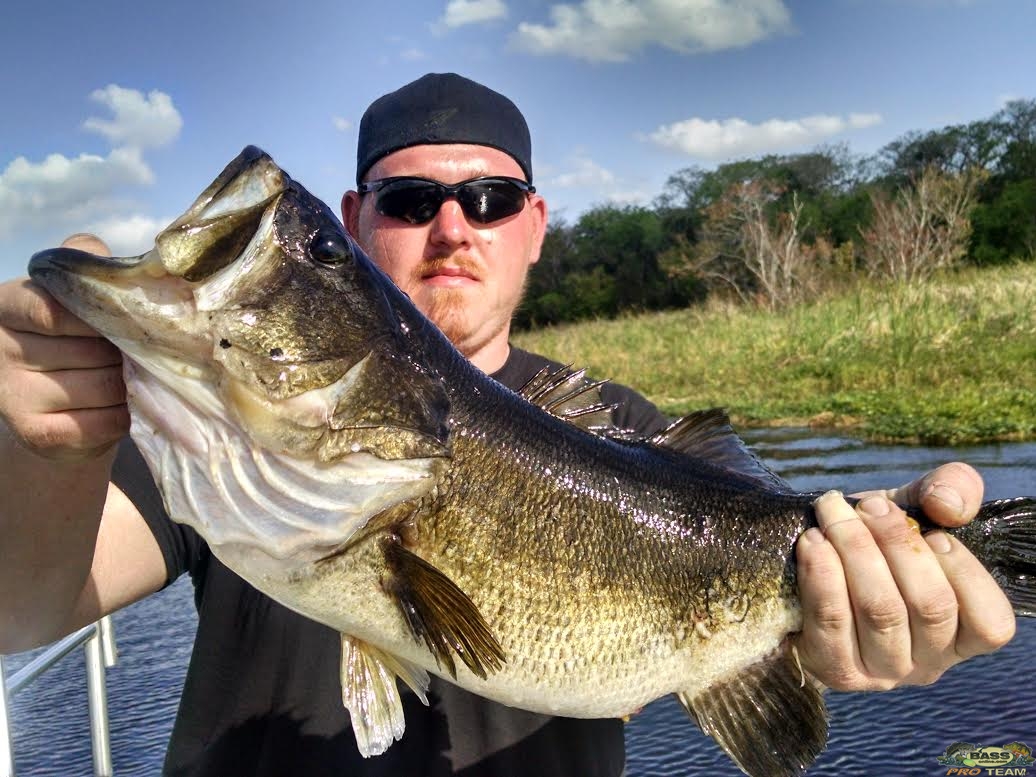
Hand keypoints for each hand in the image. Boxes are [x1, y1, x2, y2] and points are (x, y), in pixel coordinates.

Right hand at [0, 277, 128, 459]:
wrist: (59, 408)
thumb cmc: (75, 339)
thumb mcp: (73, 295)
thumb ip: (85, 265)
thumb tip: (108, 256)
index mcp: (7, 306)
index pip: (52, 310)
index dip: (99, 318)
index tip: (128, 321)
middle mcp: (0, 350)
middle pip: (90, 350)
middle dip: (126, 354)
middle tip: (139, 354)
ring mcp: (12, 396)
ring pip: (101, 387)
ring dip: (130, 385)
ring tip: (132, 379)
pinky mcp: (36, 434)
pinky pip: (101, 423)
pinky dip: (125, 416)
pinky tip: (125, 408)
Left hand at [793, 462, 1014, 690]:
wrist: (806, 562)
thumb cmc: (875, 539)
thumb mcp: (915, 508)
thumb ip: (948, 490)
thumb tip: (948, 505)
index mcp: (961, 633)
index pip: (990, 623)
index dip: (965, 573)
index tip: (934, 533)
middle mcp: (928, 662)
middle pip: (929, 606)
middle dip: (897, 544)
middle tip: (869, 507)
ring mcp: (882, 672)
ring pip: (880, 611)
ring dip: (854, 550)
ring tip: (832, 514)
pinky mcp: (834, 669)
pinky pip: (830, 620)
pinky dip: (820, 573)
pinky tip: (811, 542)